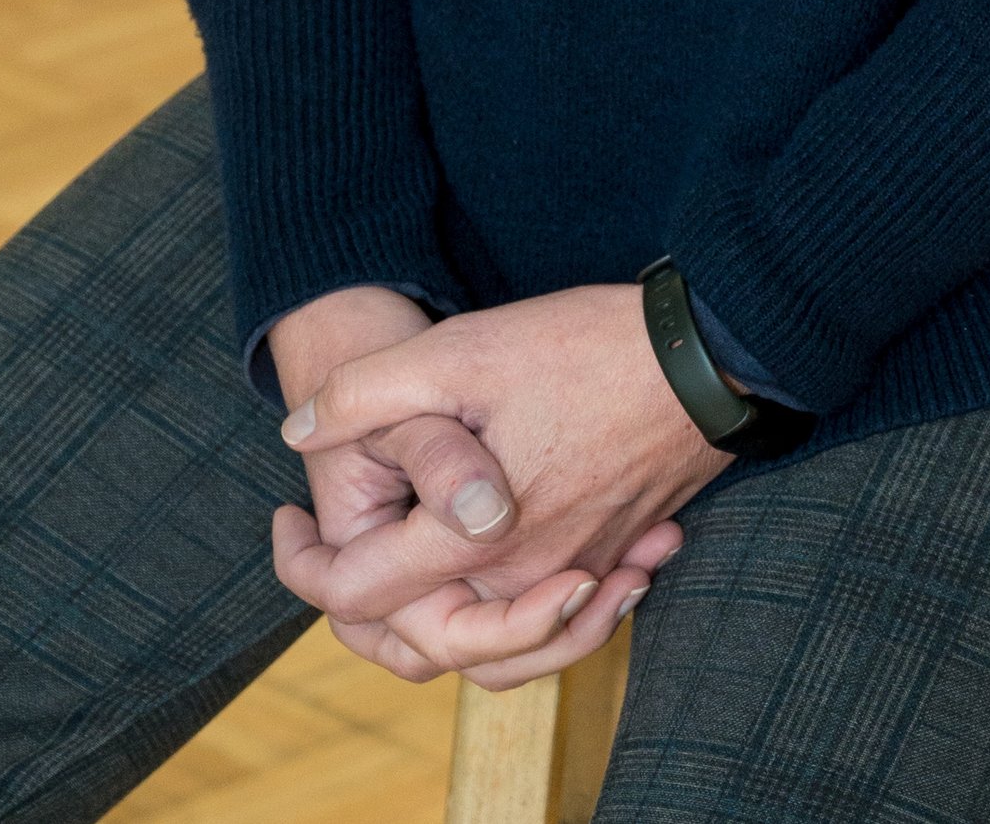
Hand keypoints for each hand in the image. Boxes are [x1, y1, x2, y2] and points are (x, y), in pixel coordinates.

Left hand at [273, 283, 721, 688]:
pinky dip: (510, 595)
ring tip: (401, 552)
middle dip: (363, 603)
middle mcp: (523, 579)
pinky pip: (551, 611)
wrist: (707, 357)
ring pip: (489, 641)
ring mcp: (577, 573)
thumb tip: (295, 429)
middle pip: (420, 640)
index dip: (299, 563)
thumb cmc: (581, 349)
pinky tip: (486, 534)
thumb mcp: (459, 350)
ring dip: (438, 613)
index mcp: (471, 540)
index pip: (355, 597)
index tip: (281, 516)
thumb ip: (366, 394)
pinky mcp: (617, 556)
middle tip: (327, 542)